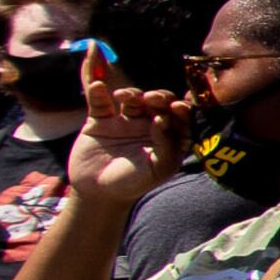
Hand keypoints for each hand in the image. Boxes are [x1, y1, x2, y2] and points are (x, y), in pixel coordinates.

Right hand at [64, 64, 187, 207]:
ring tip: (125, 96)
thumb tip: (163, 119)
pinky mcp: (100, 121)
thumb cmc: (133, 183)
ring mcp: (125, 121)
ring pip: (133, 99)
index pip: (180, 118)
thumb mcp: (156, 170)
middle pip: (158, 103)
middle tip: (152, 98)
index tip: (177, 107)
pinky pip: (100, 103)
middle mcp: (149, 125)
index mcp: (169, 136)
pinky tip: (98, 87)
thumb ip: (166, 147)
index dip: (181, 109)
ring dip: (131, 93)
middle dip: (158, 97)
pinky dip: (98, 93)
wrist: (98, 192)